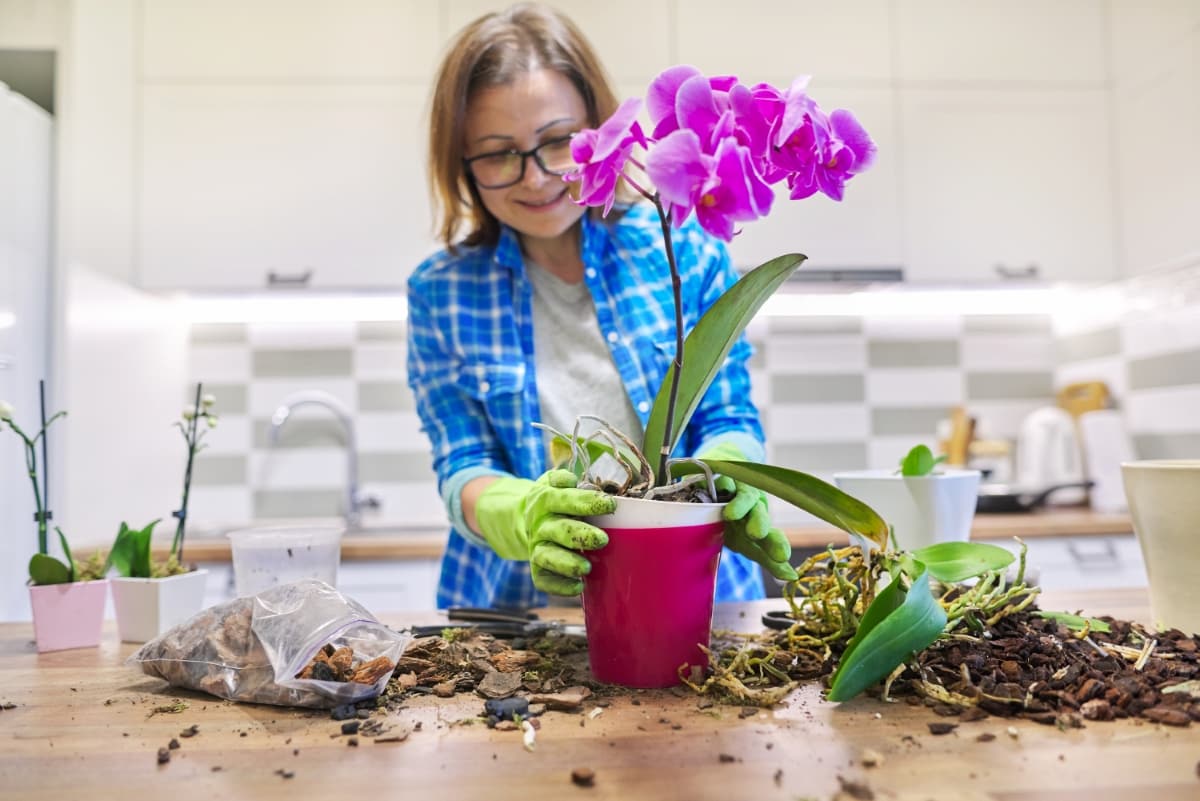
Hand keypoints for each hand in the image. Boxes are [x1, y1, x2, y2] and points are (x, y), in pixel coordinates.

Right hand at [475, 469, 615, 595]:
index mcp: (546, 499)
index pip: (565, 499)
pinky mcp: (537, 568)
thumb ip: (562, 479)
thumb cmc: (554, 499)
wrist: (526, 518)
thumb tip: (571, 480)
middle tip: (603, 539)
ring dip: (567, 563)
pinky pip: (544, 580)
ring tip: (587, 568)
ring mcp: (537, 547)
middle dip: (581, 535)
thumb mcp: (553, 482)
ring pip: (548, 557)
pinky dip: (559, 586)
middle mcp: (540, 524)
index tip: (611, 505)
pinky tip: (578, 587)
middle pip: (559, 530)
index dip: (588, 502)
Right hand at [699, 442, 798, 581]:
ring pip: (744, 497)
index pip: (770, 536)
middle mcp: (752, 506)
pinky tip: (722, 500)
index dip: (775, 545)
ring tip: (734, 517)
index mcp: (758, 524)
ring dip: (741, 505)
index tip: (782, 558)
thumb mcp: (745, 542)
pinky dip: (721, 487)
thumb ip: (766, 558)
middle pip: (758, 514)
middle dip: (759, 523)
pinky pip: (722, 481)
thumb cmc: (734, 518)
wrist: (719, 483)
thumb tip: (792, 577)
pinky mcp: (721, 476)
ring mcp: (738, 490)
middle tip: (757, 534)